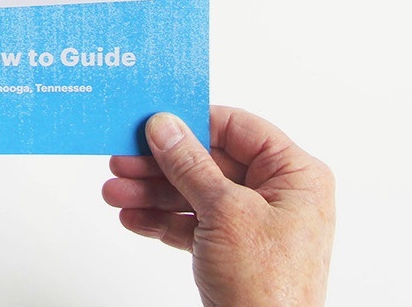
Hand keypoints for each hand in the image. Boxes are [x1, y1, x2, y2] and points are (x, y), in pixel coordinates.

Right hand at [103, 107, 334, 306]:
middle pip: (210, 162)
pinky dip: (163, 222)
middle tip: (122, 161)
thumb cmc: (270, 289)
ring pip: (196, 195)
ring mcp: (255, 226)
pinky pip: (194, 225)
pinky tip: (133, 218)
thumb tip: (165, 126)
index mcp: (295, 176)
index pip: (239, 129)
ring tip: (116, 193)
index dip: (194, 123)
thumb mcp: (225, 213)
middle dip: (162, 166)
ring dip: (153, 194)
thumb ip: (190, 165)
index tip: (154, 122)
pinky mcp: (235, 252)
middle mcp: (279, 196)